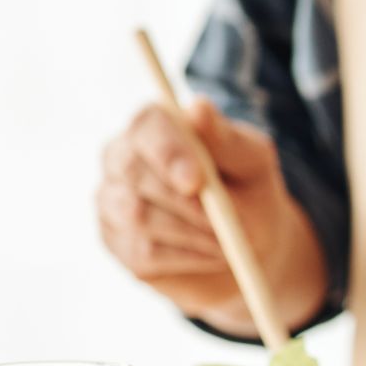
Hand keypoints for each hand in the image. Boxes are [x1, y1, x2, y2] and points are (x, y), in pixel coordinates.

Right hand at [96, 100, 325, 331]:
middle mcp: (121, 158)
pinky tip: (210, 253)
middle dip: (186, 202)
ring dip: (193, 232)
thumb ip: (227, 138)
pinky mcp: (117, 243)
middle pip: (135, 173)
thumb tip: (198, 108)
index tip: (196, 181)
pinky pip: (144, 253)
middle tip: (225, 222)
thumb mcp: (253, 162)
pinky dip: (188, 257)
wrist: (253, 246)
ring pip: (138, 216)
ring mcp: (112, 201)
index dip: (169, 152)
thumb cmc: (251, 192)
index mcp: (154, 126)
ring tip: (227, 239)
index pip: (146, 125)